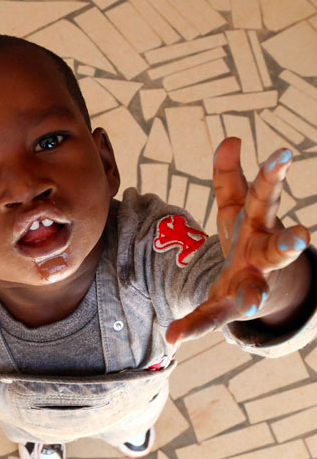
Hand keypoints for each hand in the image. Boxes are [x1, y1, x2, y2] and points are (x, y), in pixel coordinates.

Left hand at [166, 137, 310, 343]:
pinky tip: (173, 336)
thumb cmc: (246, 235)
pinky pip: (211, 316)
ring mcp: (247, 282)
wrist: (253, 279)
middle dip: (288, 242)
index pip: (265, 197)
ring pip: (254, 290)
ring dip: (253, 295)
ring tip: (251, 303)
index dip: (272, 176)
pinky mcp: (227, 305)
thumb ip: (229, 176)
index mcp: (258, 224)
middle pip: (276, 248)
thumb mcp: (235, 204)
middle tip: (301, 237)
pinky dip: (193, 326)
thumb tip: (230, 139)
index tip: (283, 154)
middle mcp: (260, 255)